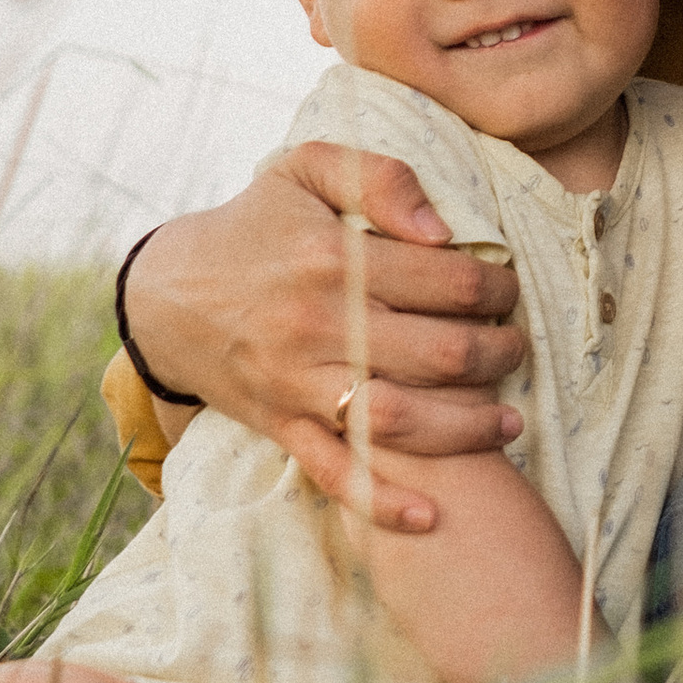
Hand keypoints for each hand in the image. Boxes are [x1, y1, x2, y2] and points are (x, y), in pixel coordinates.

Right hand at [122, 147, 525, 532]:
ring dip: (469, 427)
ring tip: (509, 420)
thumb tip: (441, 231)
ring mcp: (298, 382)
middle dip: (499, 355)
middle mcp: (318, 324)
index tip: (507, 291)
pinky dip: (382, 502)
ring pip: (401, 420)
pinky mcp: (281, 425)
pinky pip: (336, 473)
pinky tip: (431, 514)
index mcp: (333, 257)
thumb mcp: (306, 168)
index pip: (449, 282)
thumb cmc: (255, 224)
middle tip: (515, 347)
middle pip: (440, 355)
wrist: (167, 293)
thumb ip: (380, 178)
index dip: (497, 288)